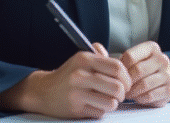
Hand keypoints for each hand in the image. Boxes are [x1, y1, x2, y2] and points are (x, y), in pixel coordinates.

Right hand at [0, 43, 130, 118]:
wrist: (43, 91)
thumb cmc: (67, 75)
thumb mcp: (81, 58)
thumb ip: (101, 56)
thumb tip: (120, 65)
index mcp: (84, 59)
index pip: (116, 67)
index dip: (126, 77)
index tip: (126, 82)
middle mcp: (80, 75)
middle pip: (117, 87)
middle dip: (122, 93)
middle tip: (119, 94)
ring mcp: (77, 93)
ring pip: (111, 103)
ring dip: (112, 104)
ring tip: (107, 100)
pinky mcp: (75, 109)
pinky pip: (100, 113)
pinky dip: (100, 111)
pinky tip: (94, 105)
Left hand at [121, 41, 169, 106]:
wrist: (163, 79)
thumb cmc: (143, 68)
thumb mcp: (135, 59)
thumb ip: (122, 61)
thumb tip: (106, 65)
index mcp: (152, 48)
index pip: (130, 56)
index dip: (120, 68)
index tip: (118, 75)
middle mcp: (162, 59)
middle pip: (138, 70)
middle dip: (127, 81)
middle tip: (121, 87)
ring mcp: (167, 75)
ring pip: (144, 84)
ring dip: (132, 91)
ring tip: (127, 93)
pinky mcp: (169, 90)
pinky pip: (150, 95)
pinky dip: (140, 98)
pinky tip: (137, 97)